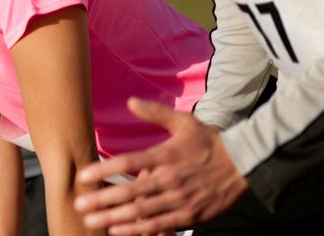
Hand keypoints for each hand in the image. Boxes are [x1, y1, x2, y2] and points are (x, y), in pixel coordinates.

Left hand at [72, 98, 247, 233]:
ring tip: (92, 221)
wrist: (244, 165)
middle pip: (130, 192)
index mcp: (166, 156)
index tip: (84, 174)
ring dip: (114, 218)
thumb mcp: (183, 122)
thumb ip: (155, 112)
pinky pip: (159, 225)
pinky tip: (118, 230)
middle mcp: (170, 179)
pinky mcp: (189, 215)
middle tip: (80, 204)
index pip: (129, 162)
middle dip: (103, 200)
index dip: (105, 169)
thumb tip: (131, 101)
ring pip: (142, 212)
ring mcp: (180, 199)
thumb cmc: (208, 142)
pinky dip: (138, 230)